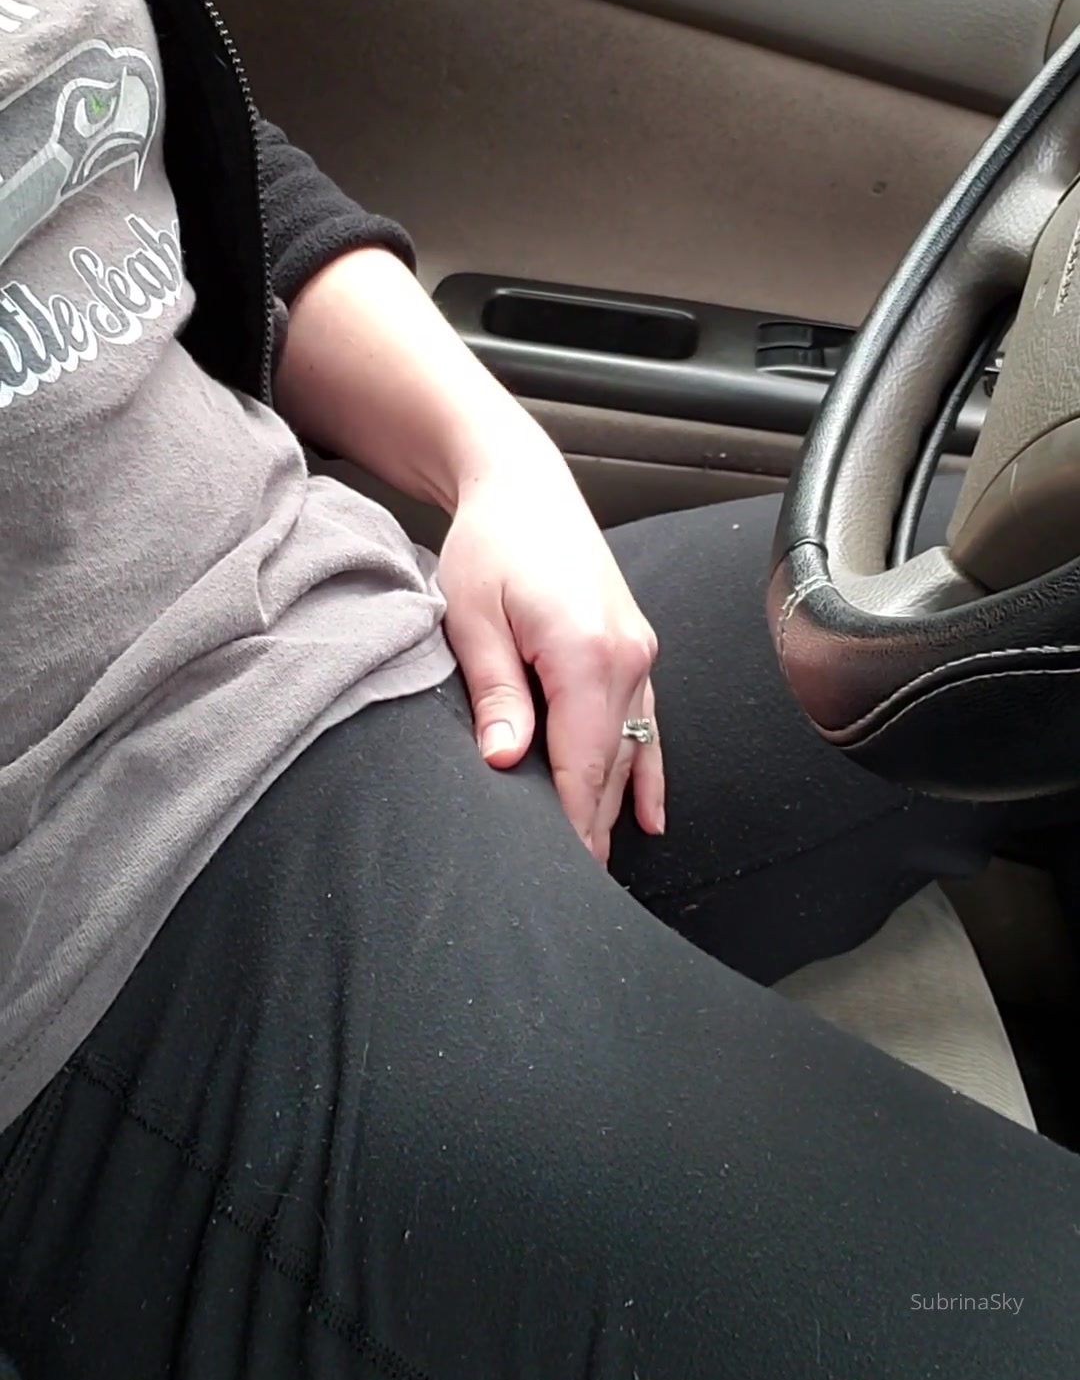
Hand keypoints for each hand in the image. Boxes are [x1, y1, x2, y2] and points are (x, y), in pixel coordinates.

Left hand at [438, 432, 663, 863]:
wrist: (522, 483)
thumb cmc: (491, 544)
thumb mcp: (473, 616)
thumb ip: (496, 692)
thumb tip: (508, 763)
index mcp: (588, 654)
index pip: (581, 768)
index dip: (569, 830)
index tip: (555, 881)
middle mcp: (628, 659)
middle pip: (610, 770)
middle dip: (590, 833)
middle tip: (568, 896)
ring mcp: (639, 655)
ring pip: (632, 753)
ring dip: (613, 810)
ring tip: (596, 873)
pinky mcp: (635, 649)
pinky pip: (649, 727)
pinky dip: (649, 773)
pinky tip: (650, 819)